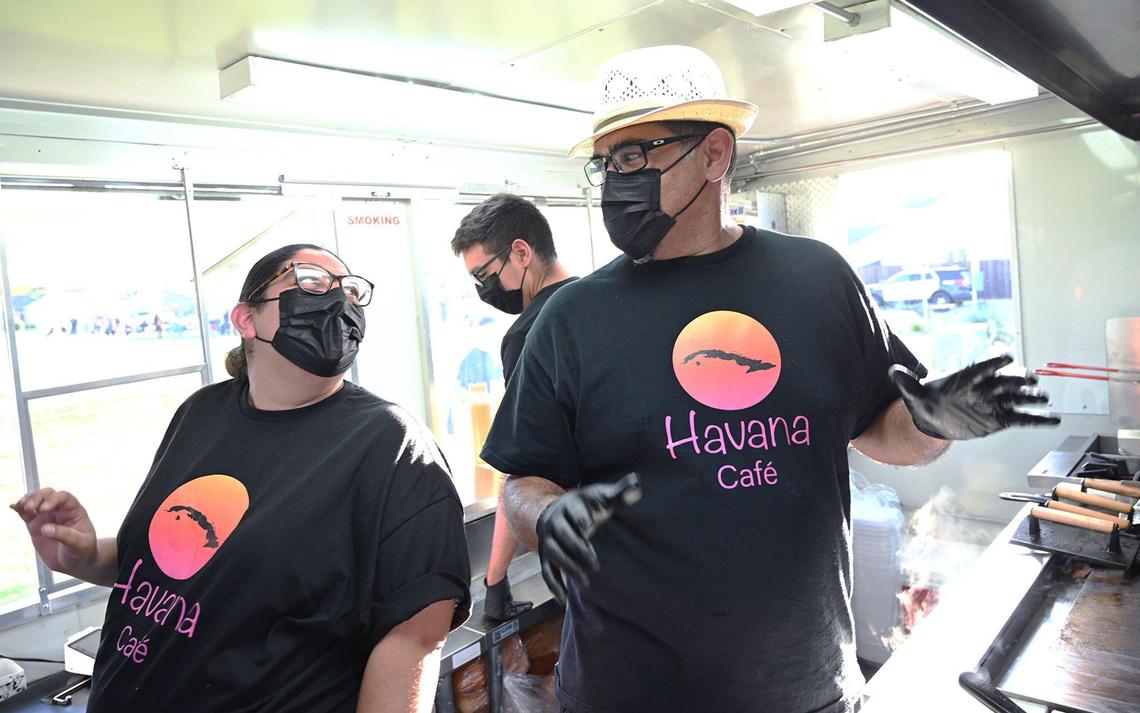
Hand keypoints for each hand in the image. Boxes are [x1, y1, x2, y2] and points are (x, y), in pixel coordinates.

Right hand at [9, 488, 98, 575]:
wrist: (74, 562)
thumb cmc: (82, 551)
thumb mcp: (79, 544)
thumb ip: (64, 535)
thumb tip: (44, 528)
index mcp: (74, 510)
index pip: (63, 497)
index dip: (53, 499)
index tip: (44, 509)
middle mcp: (60, 509)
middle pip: (47, 494)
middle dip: (37, 497)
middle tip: (30, 508)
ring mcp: (46, 516)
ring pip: (35, 500)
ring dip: (27, 501)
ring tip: (22, 508)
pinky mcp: (35, 525)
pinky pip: (25, 513)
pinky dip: (19, 508)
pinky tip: (14, 507)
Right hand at [536, 473, 641, 604]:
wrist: (559, 510)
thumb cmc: (588, 504)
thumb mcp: (602, 495)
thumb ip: (620, 492)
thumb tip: (637, 482)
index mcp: (570, 505)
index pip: (574, 512)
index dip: (581, 518)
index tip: (590, 524)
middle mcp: (555, 522)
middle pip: (563, 535)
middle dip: (578, 548)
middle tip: (595, 563)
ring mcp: (548, 540)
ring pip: (554, 555)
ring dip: (568, 567)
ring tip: (585, 581)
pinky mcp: (546, 555)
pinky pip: (546, 571)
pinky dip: (554, 586)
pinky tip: (563, 600)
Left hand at [889, 355, 1060, 439]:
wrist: (934, 420)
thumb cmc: (925, 403)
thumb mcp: (913, 395)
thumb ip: (906, 383)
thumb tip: (892, 371)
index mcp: (965, 379)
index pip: (981, 368)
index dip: (993, 363)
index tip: (1006, 356)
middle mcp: (984, 389)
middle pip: (1004, 382)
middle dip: (1017, 380)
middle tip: (1031, 379)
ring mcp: (995, 404)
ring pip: (1018, 399)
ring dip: (1031, 398)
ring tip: (1044, 398)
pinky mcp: (1001, 420)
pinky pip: (1023, 419)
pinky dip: (1038, 420)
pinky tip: (1055, 420)